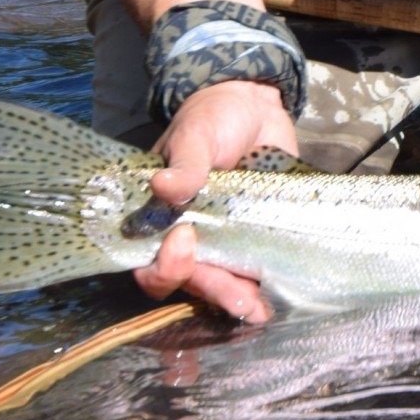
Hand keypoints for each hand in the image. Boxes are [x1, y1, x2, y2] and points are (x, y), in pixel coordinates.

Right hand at [132, 78, 296, 323]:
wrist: (256, 107)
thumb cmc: (213, 118)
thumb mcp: (196, 135)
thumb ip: (185, 163)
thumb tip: (163, 186)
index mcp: (159, 217)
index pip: (149, 259)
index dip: (164, 264)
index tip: (185, 239)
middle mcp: (185, 237)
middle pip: (189, 281)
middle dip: (212, 291)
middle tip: (237, 298)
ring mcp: (221, 241)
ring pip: (220, 283)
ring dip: (236, 299)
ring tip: (256, 311)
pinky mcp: (253, 240)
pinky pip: (251, 273)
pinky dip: (260, 290)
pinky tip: (271, 303)